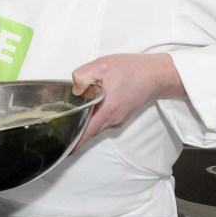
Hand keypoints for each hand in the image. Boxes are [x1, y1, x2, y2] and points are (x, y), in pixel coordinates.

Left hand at [70, 53, 185, 150]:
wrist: (155, 74)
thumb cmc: (130, 69)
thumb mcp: (101, 66)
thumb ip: (82, 77)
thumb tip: (75, 90)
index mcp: (108, 109)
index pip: (88, 132)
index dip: (76, 142)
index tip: (65, 150)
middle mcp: (114, 118)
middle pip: (90, 130)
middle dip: (76, 132)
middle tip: (61, 130)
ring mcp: (119, 119)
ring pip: (97, 125)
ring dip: (86, 123)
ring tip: (72, 116)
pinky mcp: (121, 116)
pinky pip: (104, 121)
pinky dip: (94, 118)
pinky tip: (89, 106)